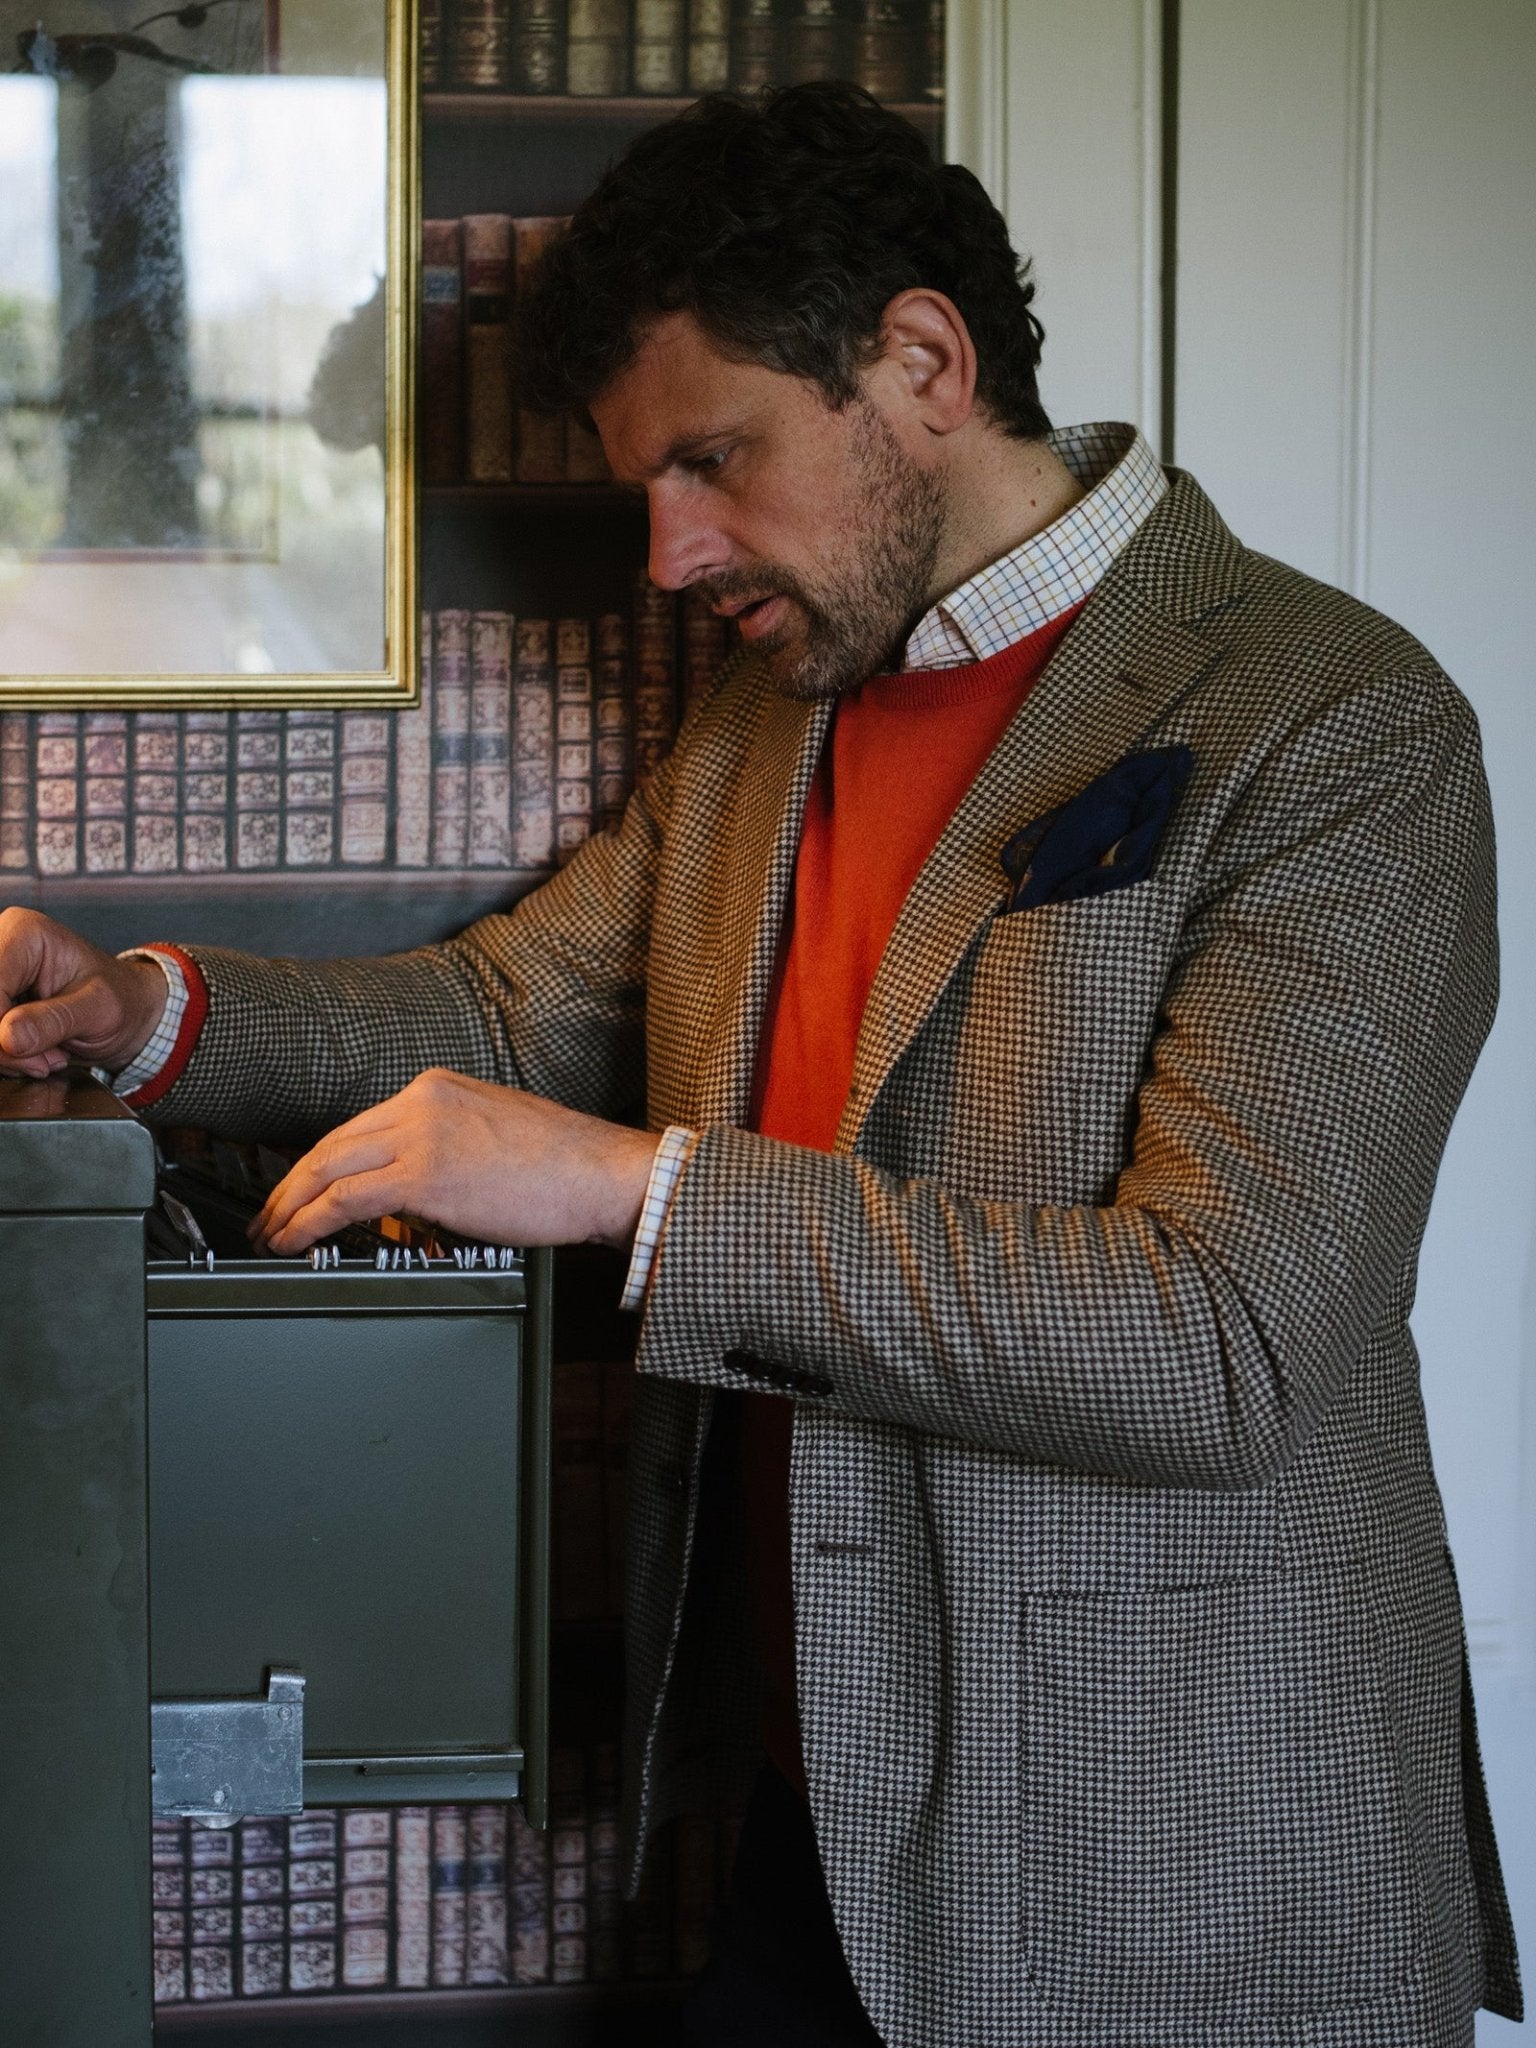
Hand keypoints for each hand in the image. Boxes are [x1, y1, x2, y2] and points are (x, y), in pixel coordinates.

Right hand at [0, 906, 168, 1078]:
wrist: (126, 1012)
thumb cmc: (119, 999)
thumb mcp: (99, 1010)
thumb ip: (54, 1021)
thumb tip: (8, 1037)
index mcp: (24, 933)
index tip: (30, 1052)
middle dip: (3, 1045)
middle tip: (45, 1062)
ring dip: (5, 1054)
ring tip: (48, 1058)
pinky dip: (5, 1055)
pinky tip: (34, 1057)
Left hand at [250, 1067, 661, 1255]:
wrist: (602, 1173)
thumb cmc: (566, 1165)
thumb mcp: (494, 1133)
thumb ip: (447, 1145)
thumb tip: (416, 1184)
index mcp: (437, 1088)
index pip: (358, 1127)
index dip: (320, 1164)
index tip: (302, 1189)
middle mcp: (421, 1102)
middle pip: (332, 1143)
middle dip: (291, 1184)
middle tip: (268, 1214)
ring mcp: (420, 1135)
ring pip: (327, 1168)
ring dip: (289, 1206)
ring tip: (271, 1234)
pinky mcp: (423, 1174)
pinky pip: (345, 1199)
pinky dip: (308, 1221)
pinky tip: (293, 1239)